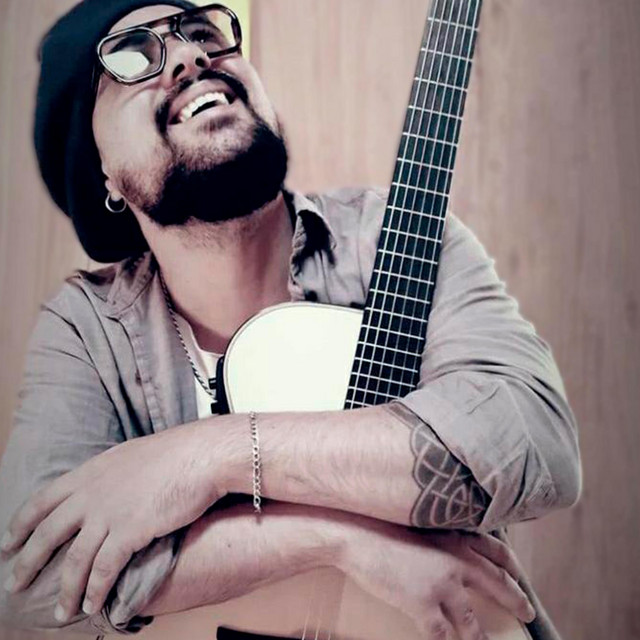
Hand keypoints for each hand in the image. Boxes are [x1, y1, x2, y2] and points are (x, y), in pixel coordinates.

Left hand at [1, 419, 226, 621]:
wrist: (199, 455)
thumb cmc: (175, 453)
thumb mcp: (131, 455)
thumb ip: (110, 473)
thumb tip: (106, 484)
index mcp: (91, 471)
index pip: (42, 500)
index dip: (21, 523)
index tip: (8, 542)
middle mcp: (92, 493)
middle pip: (47, 533)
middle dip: (27, 562)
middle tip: (14, 584)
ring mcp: (108, 513)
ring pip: (74, 560)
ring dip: (64, 590)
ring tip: (60, 613)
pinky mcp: (129, 531)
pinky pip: (104, 570)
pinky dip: (94, 591)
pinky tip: (91, 605)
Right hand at [341, 525, 535, 639]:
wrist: (358, 535)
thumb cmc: (383, 525)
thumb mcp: (421, 523)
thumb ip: (443, 537)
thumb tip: (455, 553)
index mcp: (456, 536)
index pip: (497, 552)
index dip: (512, 567)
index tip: (519, 576)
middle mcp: (457, 559)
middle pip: (498, 585)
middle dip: (516, 601)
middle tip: (527, 613)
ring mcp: (442, 584)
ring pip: (471, 620)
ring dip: (479, 636)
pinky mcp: (423, 604)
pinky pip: (442, 634)